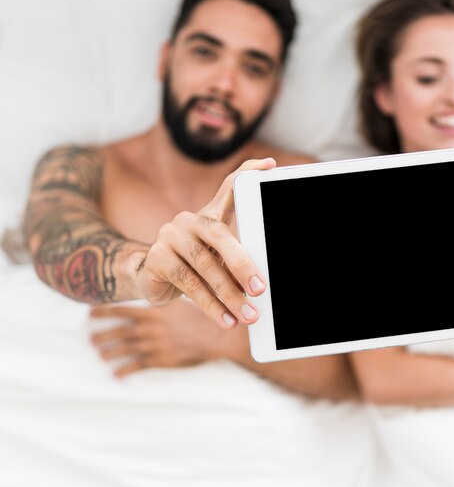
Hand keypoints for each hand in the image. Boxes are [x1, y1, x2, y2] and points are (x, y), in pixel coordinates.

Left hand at [90, 299, 238, 377]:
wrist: (217, 336)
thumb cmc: (200, 317)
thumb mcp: (180, 303)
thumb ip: (162, 304)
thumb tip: (149, 299)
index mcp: (154, 312)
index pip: (124, 311)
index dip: (106, 312)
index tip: (91, 313)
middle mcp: (152, 328)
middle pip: (121, 331)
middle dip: (104, 335)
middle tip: (91, 339)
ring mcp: (156, 344)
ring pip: (126, 349)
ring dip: (110, 352)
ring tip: (101, 354)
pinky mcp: (162, 359)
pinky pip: (139, 365)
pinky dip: (125, 370)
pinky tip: (116, 374)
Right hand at [134, 157, 275, 327]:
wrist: (150, 279)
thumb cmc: (193, 269)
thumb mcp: (217, 262)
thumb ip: (236, 262)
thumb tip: (260, 285)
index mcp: (208, 217)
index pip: (229, 189)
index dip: (247, 173)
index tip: (269, 166)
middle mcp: (188, 220)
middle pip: (220, 235)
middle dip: (243, 264)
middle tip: (261, 289)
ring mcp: (169, 236)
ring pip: (204, 266)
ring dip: (229, 295)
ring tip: (247, 314)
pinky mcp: (156, 258)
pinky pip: (188, 284)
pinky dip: (211, 306)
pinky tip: (226, 320)